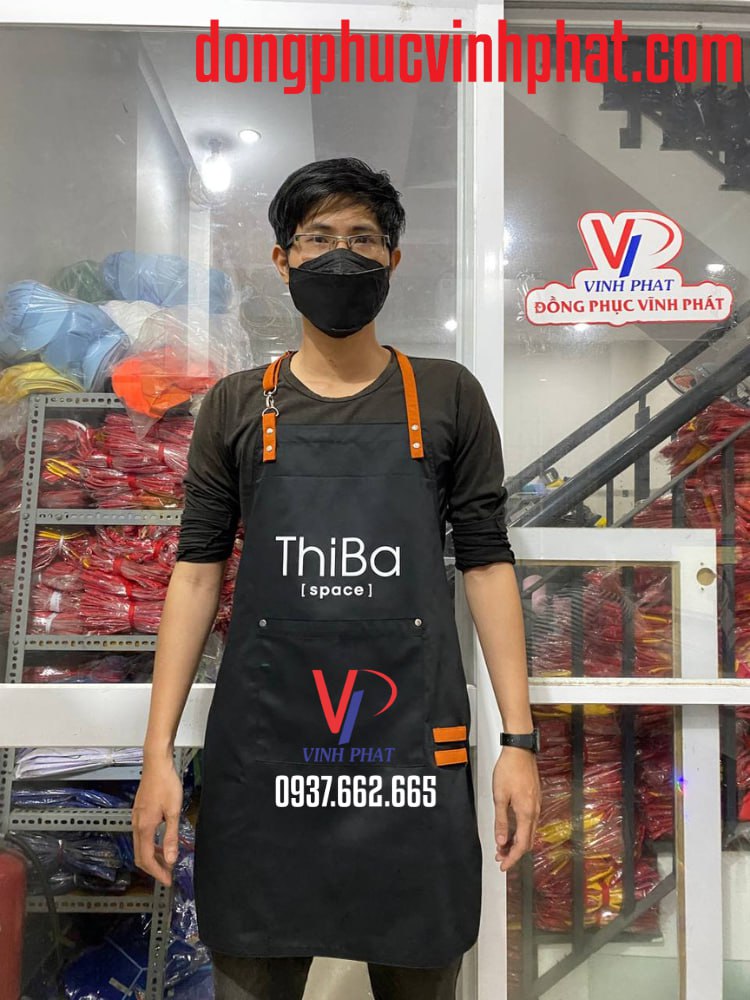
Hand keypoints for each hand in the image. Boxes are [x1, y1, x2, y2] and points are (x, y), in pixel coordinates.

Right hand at [132, 757, 183, 886]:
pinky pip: (142, 835)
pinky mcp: (139, 811)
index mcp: (144, 827)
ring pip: (140, 845)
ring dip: (152, 856)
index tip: (168, 880)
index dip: (157, 872)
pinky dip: (150, 845)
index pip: (147, 858)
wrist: (156, 763)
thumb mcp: (173, 811)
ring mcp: (136, 817)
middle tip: (168, 874)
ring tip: (167, 861)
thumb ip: (171, 836)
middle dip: (153, 868)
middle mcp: (136, 824)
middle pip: (140, 855)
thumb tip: (171, 859)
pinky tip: (161, 842)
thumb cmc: (166, 784)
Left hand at [492, 747, 540, 871]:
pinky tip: (511, 828)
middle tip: (500, 857)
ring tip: (502, 844)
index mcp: (526, 813)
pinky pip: (530, 821)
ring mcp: (536, 805)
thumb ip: (501, 821)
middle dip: (514, 852)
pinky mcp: (534, 799)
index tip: (503, 865)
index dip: (512, 858)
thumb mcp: (500, 797)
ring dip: (517, 841)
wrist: (520, 750)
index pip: (521, 844)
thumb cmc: (509, 770)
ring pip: (529, 831)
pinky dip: (520, 830)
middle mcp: (534, 812)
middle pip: (527, 841)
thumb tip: (501, 841)